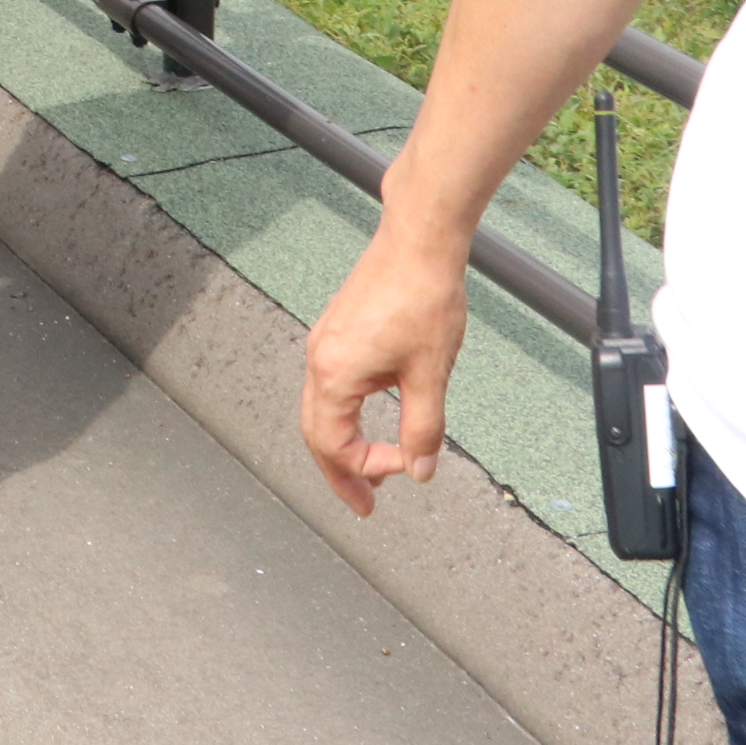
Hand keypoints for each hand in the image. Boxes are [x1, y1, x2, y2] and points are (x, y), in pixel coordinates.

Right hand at [300, 210, 470, 516]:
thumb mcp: (430, 374)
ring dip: (342, 443)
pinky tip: (372, 417)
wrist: (418, 241)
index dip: (369, 468)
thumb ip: (423, 429)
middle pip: (316, 433)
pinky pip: (330, 386)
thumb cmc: (422, 298)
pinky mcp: (338, 330)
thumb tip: (419, 470)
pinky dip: (345, 414)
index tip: (406, 468)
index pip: (336, 445)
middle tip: (364, 503)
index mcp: (335, 375)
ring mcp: (326, 343)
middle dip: (340, 472)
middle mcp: (320, 359)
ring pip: (320, 410)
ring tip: (373, 467)